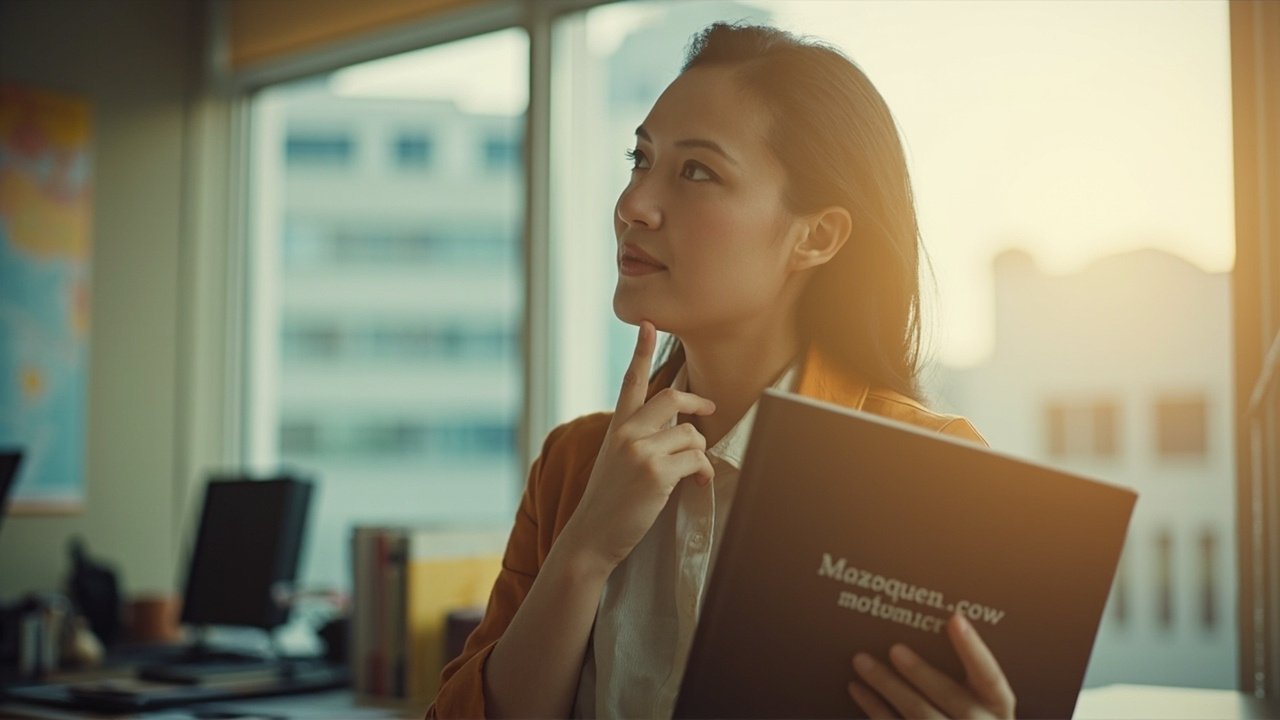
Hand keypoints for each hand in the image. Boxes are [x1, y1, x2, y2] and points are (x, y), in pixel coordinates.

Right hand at [558, 320, 715, 577]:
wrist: (591, 537)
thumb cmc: (608, 503)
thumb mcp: (614, 461)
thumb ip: (637, 438)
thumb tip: (679, 431)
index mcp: (616, 427)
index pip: (630, 381)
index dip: (641, 351)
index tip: (647, 324)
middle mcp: (626, 432)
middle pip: (671, 398)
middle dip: (697, 402)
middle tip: (710, 407)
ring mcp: (639, 450)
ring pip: (691, 433)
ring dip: (700, 452)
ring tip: (694, 471)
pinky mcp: (655, 471)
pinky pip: (696, 458)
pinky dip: (703, 471)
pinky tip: (696, 483)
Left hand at [847, 613, 1015, 718]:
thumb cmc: (969, 713)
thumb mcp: (981, 697)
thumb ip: (964, 670)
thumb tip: (935, 623)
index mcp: (999, 707)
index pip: (990, 676)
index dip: (973, 649)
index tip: (955, 619)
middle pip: (951, 698)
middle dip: (921, 674)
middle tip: (895, 649)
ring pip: (919, 715)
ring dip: (888, 687)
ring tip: (862, 661)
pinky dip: (874, 708)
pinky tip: (857, 688)